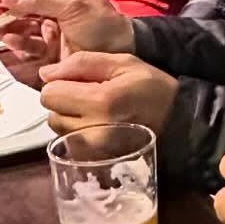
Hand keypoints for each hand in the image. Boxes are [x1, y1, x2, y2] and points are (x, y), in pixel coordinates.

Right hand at [0, 0, 132, 60]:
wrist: (121, 52)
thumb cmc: (101, 24)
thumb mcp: (72, 6)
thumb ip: (40, 0)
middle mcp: (57, 13)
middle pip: (24, 11)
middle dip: (6, 13)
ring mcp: (55, 33)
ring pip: (24, 30)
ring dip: (9, 29)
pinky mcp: (54, 53)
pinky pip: (31, 47)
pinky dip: (19, 45)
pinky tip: (11, 42)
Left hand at [39, 51, 178, 137]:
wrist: (178, 122)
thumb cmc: (152, 88)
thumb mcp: (123, 62)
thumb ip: (82, 63)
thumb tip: (46, 73)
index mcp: (100, 101)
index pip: (49, 94)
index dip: (62, 84)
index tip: (82, 83)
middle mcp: (92, 131)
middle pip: (52, 113)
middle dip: (66, 102)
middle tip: (92, 97)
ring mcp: (93, 150)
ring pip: (58, 130)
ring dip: (71, 118)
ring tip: (97, 113)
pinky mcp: (94, 161)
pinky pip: (69, 144)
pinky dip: (78, 134)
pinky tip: (99, 127)